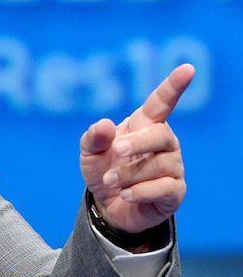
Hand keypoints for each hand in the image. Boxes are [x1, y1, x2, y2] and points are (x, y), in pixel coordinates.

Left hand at [80, 63, 194, 232]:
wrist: (108, 207)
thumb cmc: (103, 170)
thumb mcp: (89, 153)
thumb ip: (93, 137)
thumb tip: (105, 125)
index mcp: (145, 126)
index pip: (162, 102)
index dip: (174, 86)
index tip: (188, 69)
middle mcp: (164, 143)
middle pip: (162, 135)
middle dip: (138, 143)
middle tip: (116, 150)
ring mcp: (173, 167)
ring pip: (159, 165)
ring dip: (129, 173)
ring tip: (110, 180)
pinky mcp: (175, 192)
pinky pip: (165, 188)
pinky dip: (141, 191)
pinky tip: (126, 194)